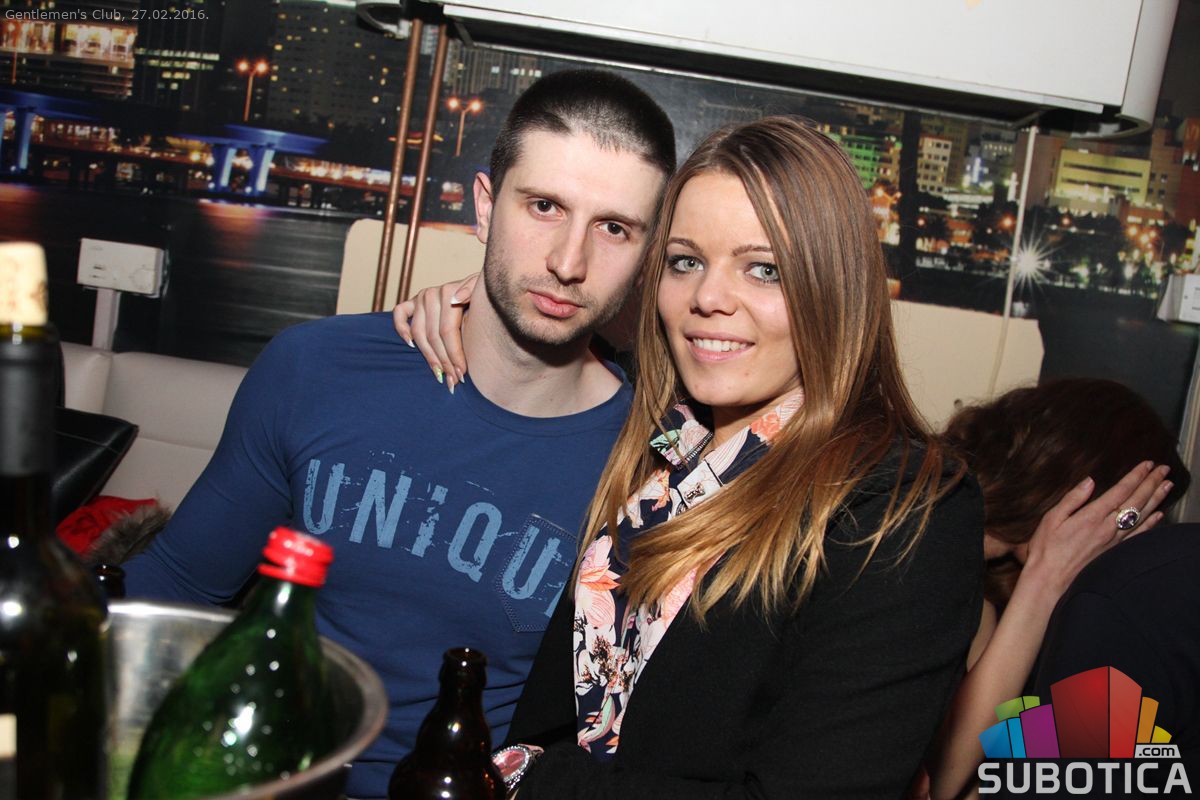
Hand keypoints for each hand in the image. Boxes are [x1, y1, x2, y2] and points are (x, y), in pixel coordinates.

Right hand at [392, 273, 478, 391]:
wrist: (484, 287)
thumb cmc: (486, 295)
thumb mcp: (484, 290)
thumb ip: (472, 291)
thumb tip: (456, 300)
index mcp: (449, 291)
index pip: (447, 330)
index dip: (454, 354)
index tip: (462, 374)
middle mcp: (432, 294)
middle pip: (433, 336)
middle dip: (444, 361)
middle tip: (453, 380)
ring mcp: (421, 298)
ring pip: (418, 333)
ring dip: (429, 356)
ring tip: (439, 374)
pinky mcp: (413, 301)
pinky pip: (399, 314)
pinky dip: (401, 329)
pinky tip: (411, 345)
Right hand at [1022, 461, 1172, 595]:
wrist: (1051, 579)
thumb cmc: (1047, 549)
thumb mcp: (1052, 518)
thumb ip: (1072, 498)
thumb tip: (1089, 481)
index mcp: (1092, 516)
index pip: (1120, 491)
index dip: (1136, 476)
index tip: (1147, 464)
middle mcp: (1108, 528)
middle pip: (1136, 501)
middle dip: (1151, 483)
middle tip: (1163, 469)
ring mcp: (1114, 540)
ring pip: (1142, 516)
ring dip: (1156, 499)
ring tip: (1167, 485)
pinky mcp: (1115, 551)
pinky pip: (1139, 535)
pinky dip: (1151, 523)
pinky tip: (1159, 515)